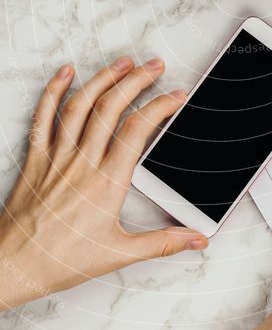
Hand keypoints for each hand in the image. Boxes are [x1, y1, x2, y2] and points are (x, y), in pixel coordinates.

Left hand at [0, 58, 207, 310]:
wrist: (14, 267)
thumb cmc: (61, 262)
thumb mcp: (119, 254)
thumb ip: (162, 243)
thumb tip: (196, 239)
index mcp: (106, 184)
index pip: (138, 131)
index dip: (160, 107)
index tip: (176, 96)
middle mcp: (82, 164)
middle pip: (112, 108)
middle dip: (136, 81)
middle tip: (154, 66)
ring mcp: (57, 158)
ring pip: (81, 106)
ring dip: (104, 79)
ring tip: (123, 62)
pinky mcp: (36, 159)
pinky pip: (44, 118)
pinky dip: (53, 92)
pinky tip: (66, 73)